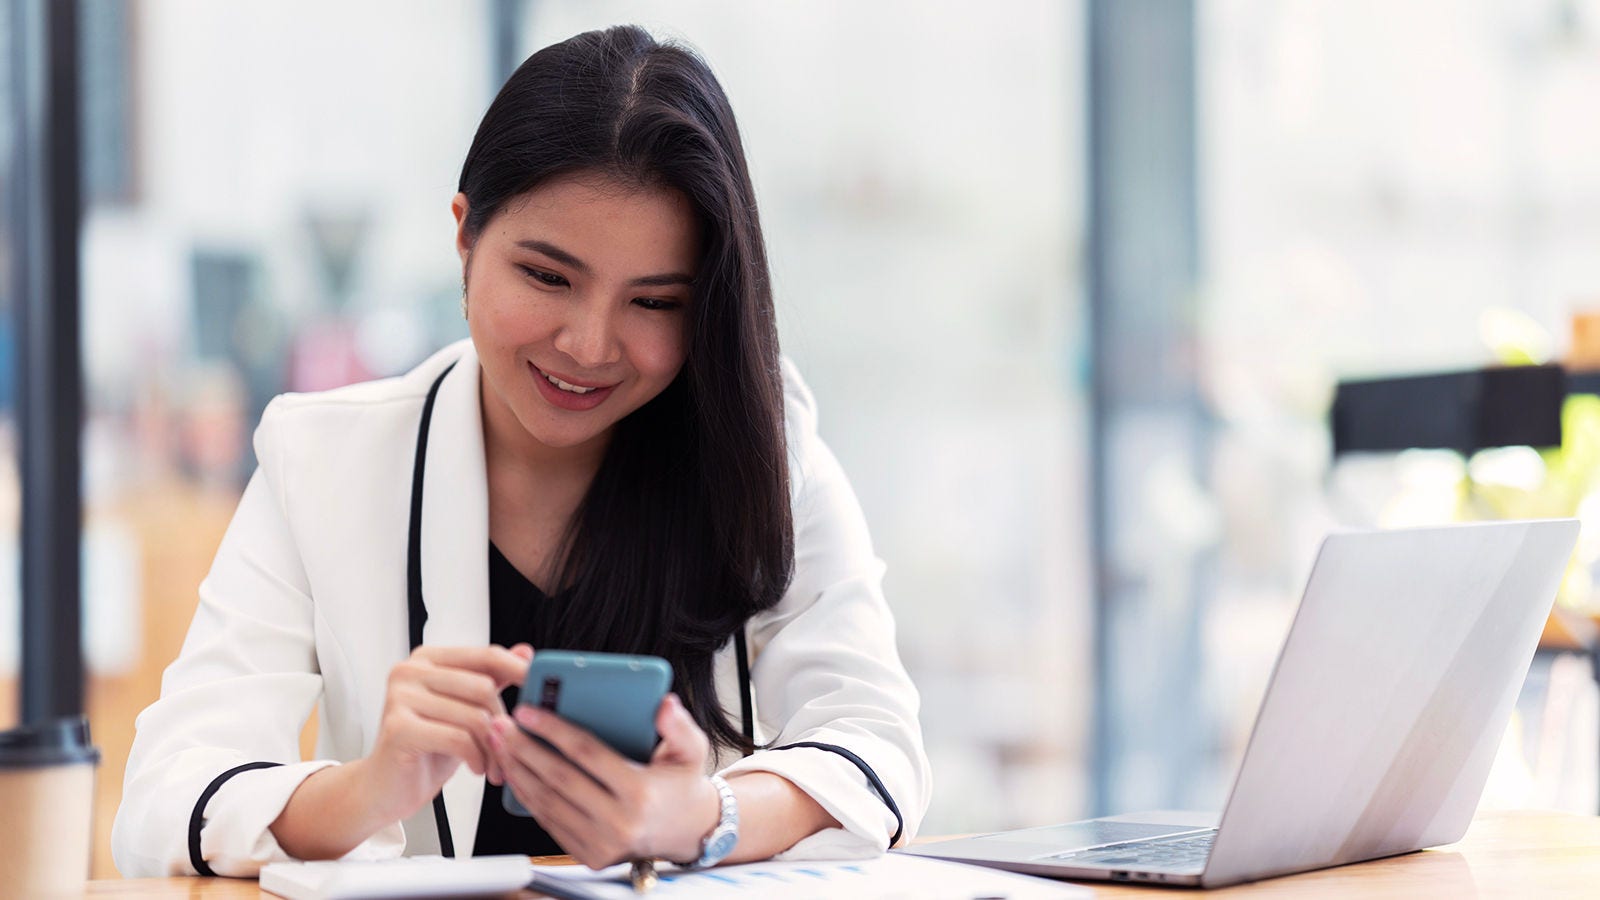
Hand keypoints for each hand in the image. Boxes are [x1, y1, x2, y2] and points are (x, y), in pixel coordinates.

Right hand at [363, 643, 532, 821]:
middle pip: (483, 687)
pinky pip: (458, 738)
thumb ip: (490, 679)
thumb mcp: (465, 709)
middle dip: (503, 723)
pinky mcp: (399, 728)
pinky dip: (476, 757)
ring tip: (494, 764)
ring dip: (492, 747)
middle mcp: (410, 671)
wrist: (386, 787)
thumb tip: (526, 652)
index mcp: (428, 659)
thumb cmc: (427, 748)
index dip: (518, 671)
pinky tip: (476, 768)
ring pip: (474, 716)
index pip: (485, 655)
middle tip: (510, 748)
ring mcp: (400, 697)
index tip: (541, 687)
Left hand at [487, 692, 719, 868]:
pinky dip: (527, 797)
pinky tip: (515, 773)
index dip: (553, 729)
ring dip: (518, 772)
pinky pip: (549, 822)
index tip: (528, 710)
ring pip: (547, 803)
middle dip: (524, 748)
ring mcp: (602, 843)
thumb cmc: (682, 785)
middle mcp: (619, 822)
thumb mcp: (692, 750)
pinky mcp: (590, 855)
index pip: (586, 754)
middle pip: (559, 778)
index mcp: (640, 792)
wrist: (688, 832)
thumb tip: (665, 704)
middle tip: (501, 724)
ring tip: (501, 745)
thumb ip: (679, 725)